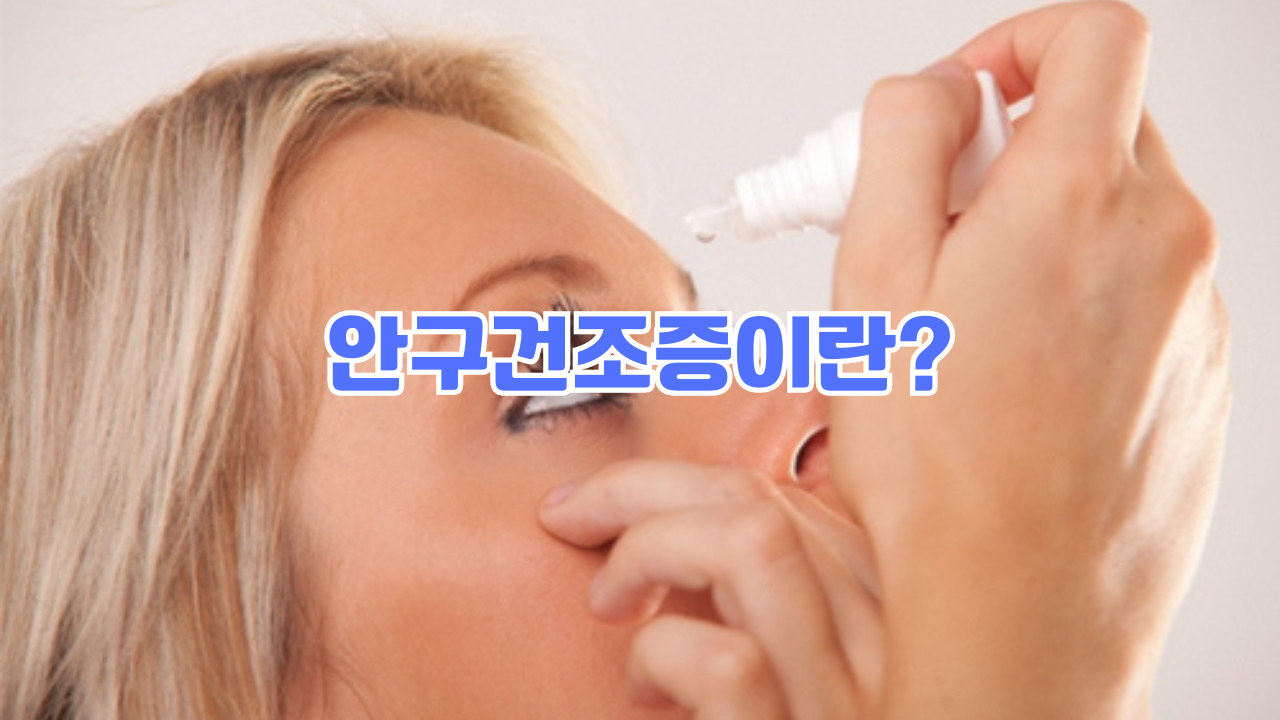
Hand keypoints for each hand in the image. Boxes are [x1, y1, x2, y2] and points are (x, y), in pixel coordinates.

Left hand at [539, 459, 883, 718]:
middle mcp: (889, 649)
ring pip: (754, 542)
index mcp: (884, 612)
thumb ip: (756, 592)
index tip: (601, 501)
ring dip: (648, 550)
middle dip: (638, 486)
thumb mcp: (779, 658)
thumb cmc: (738, 709)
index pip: (788, 495)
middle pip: (761, 500)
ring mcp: (850, 702)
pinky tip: (645, 690)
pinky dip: (658, 653)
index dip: (680, 479)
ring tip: (609, 603)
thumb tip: (674, 510)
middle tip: (566, 517)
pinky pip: (728, 661)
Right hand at [831, 2, 1229, 718]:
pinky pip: (1140, 294)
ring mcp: (1196, 315)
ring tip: (957, 321)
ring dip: (1038, 232)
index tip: (966, 99)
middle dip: (1009, 150)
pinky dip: (1077, 300)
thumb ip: (900, 142)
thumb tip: (934, 91)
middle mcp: (1164, 244)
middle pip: (1101, 127)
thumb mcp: (872, 278)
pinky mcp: (1199, 376)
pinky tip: (1012, 377)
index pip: (1094, 34)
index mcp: (1080, 200)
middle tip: (928, 223)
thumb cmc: (942, 472)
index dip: (1018, 42)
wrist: (1022, 610)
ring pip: (1116, 216)